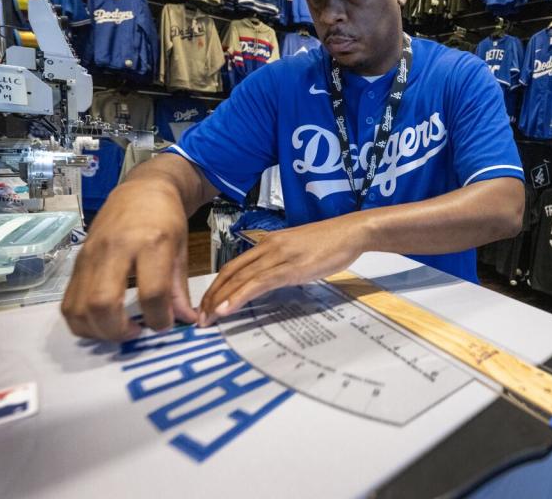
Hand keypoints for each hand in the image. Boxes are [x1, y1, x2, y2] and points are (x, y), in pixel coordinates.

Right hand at [61, 180, 196, 340]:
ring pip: (78, 307)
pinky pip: (68, 302)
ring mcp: (90, 256)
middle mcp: (115, 249)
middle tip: (137, 333)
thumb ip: (179, 289)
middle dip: (119, 331)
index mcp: (150, 243)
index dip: (159, 318)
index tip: (165, 325)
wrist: (141, 191)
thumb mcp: (180, 250)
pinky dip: (82, 321)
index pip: (152, 292)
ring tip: (119, 330)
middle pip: (103, 303)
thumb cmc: (165, 220)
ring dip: (97, 331)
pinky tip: (102, 322)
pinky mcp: (77, 262)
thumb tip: (186, 321)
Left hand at [198, 215, 365, 324]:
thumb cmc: (331, 242)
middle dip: (211, 296)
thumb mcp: (300, 252)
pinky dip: (239, 296)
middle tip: (198, 318)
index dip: (216, 286)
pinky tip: (227, 308)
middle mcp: (268, 247)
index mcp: (269, 243)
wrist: (352, 231)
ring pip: (240, 278)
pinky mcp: (291, 267)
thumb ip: (283, 263)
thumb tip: (272, 281)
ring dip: (220, 300)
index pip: (233, 265)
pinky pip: (259, 283)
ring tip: (207, 319)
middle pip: (230, 272)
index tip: (206, 305)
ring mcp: (279, 256)